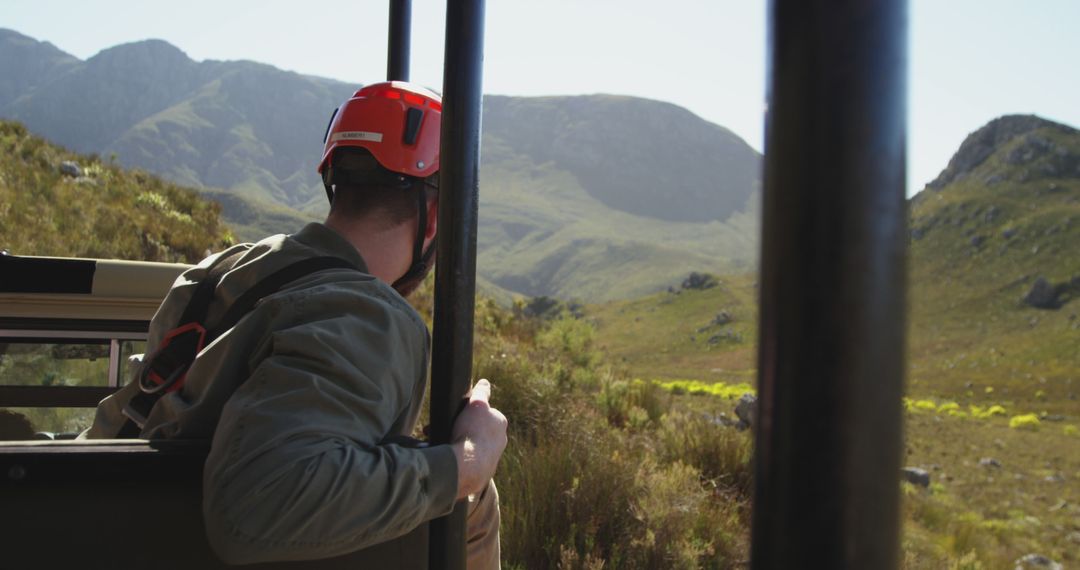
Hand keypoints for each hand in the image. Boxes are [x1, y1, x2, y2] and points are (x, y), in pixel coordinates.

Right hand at [450, 379, 507, 499]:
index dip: (465, 413)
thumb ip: (481, 393)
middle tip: (440, 430)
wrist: (466, 467)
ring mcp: (492, 459)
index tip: (451, 416)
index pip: (482, 413)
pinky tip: (446, 458)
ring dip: (455, 443)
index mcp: (500, 424)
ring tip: (439, 444)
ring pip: (469, 446)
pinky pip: (467, 462)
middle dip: (458, 428)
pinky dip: (457, 458)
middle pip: (474, 430)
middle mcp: (500, 442)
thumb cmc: (471, 432)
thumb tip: (485, 383)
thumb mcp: (475, 405)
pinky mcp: (482, 474)